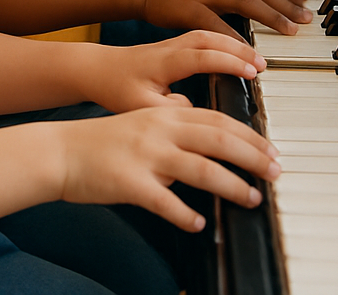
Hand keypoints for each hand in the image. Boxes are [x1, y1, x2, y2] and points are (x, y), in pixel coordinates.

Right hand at [57, 105, 279, 231]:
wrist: (62, 150)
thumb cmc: (103, 140)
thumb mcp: (144, 119)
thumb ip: (175, 123)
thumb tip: (204, 132)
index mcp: (166, 114)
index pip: (219, 120)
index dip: (250, 135)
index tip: (272, 150)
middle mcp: (160, 129)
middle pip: (218, 138)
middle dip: (253, 156)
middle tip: (275, 172)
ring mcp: (146, 155)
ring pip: (200, 169)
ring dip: (232, 186)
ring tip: (251, 198)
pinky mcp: (130, 183)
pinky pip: (165, 201)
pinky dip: (185, 214)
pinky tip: (199, 224)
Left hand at [86, 30, 265, 111]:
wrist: (95, 69)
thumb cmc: (114, 87)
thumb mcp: (137, 106)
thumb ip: (167, 109)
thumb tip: (192, 109)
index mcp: (163, 61)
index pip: (203, 56)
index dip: (229, 63)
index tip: (252, 72)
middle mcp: (170, 47)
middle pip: (211, 38)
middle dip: (239, 48)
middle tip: (263, 63)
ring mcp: (172, 44)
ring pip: (209, 35)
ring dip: (233, 43)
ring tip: (255, 57)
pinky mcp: (172, 46)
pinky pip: (203, 36)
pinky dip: (223, 40)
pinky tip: (234, 50)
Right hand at [139, 0, 311, 36]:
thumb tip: (248, 14)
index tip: (303, 4)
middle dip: (286, 3)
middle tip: (306, 19)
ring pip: (244, 0)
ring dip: (271, 16)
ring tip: (290, 31)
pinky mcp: (186, 9)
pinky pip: (214, 23)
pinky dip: (234, 36)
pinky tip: (248, 50)